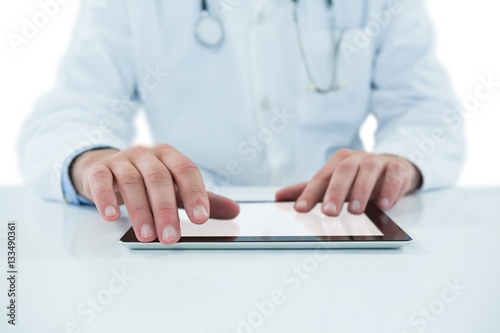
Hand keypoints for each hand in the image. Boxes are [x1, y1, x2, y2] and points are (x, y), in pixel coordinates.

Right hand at [71, 145, 239, 243]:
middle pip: (159, 178)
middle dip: (166, 209)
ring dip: (140, 210)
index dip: (195, 194)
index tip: (201, 218)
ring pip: (132, 182)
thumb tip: (235, 211)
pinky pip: (101, 181)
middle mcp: (147, 154)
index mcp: (170, 156)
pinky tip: (112, 216)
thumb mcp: (175, 187)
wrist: (108, 167)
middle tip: (170, 236)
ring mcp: (122, 160)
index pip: (186, 171)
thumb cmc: (148, 179)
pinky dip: (106, 198)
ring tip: (147, 235)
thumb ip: (201, 198)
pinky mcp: (99, 170)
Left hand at [275, 149, 421, 214]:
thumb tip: (278, 196)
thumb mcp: (334, 184)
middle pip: (343, 171)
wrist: (394, 167)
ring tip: (356, 211)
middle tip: (329, 213)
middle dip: (335, 192)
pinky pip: (394, 173)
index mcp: (338, 161)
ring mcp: (378, 161)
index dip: (310, 193)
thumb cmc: (358, 178)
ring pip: (369, 170)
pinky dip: (390, 188)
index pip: (321, 177)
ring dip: (362, 191)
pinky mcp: (398, 167)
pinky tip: (384, 204)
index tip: (300, 209)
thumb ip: (309, 190)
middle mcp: (357, 158)